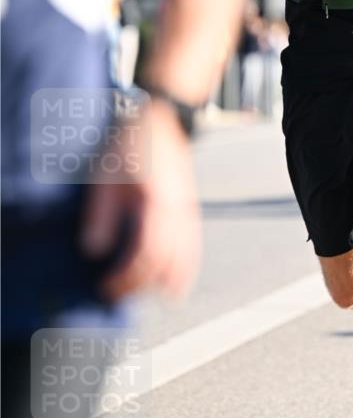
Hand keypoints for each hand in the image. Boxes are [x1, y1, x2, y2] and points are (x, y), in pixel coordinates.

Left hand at [79, 98, 201, 301]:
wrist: (161, 119)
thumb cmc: (129, 144)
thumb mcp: (104, 175)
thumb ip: (99, 215)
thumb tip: (93, 252)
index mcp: (154, 205)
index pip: (145, 256)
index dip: (126, 279)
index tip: (106, 288)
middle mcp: (176, 212)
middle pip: (166, 263)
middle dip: (143, 285)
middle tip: (120, 295)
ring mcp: (187, 211)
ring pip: (186, 257)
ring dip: (170, 281)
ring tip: (154, 298)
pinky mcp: (189, 208)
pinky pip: (193, 245)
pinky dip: (187, 267)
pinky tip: (178, 280)